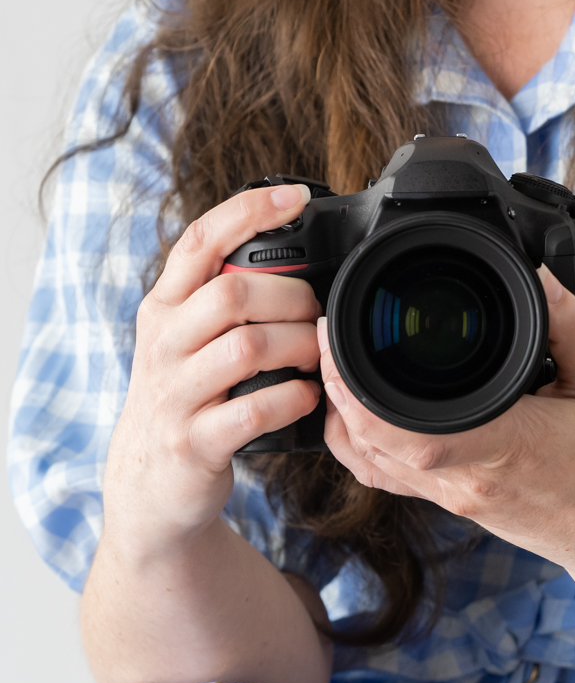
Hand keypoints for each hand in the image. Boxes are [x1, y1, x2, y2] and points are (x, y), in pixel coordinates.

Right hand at [103, 183, 322, 549]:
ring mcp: (175, 394)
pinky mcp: (194, 442)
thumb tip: (297, 256)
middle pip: (232, 292)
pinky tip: (306, 396)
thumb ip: (225, 297)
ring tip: (316, 357)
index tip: (297, 196)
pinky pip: (252, 410)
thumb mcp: (189, 339)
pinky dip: (292, 399)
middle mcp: (164, 343)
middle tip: (317, 315)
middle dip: (292, 297)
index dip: (249, 211)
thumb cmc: (188, 398)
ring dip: (298, 347)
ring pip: (246, 347)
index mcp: (165, 307)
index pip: (199, 240)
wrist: (149, 485)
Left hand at [319, 266, 574, 581]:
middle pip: (371, 442)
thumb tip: (538, 271)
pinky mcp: (452, 505)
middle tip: (330, 330)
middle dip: (336, 385)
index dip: (356, 390)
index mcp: (506, 446)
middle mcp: (468, 481)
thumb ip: (571, 323)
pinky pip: (385, 478)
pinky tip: (358, 410)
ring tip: (337, 363)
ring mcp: (454, 499)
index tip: (339, 336)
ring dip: (341, 415)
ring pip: (368, 462)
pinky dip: (359, 443)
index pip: (409, 432)